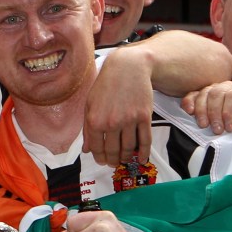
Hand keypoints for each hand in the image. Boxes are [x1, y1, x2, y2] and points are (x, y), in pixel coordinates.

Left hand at [83, 49, 153, 166]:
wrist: (128, 67)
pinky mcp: (144, 117)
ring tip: (125, 160)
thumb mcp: (89, 104)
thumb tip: (87, 150)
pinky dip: (144, 152)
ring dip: (127, 158)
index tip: (103, 161)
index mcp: (94, 120)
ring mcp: (128, 120)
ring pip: (129, 148)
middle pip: (113, 151)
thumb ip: (87, 129)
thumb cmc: (106, 85)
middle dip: (113, 161)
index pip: (96, 148)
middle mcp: (111, 123)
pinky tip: (142, 159)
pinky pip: (145, 140)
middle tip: (114, 163)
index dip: (100, 158)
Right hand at [181, 81, 231, 138]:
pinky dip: (189, 102)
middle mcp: (229, 87)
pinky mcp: (201, 96)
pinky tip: (190, 112)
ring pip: (205, 93)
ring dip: (202, 110)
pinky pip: (192, 95)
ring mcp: (214, 89)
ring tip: (203, 126)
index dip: (230, 112)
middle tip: (216, 130)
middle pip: (218, 93)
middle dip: (215, 113)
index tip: (229, 129)